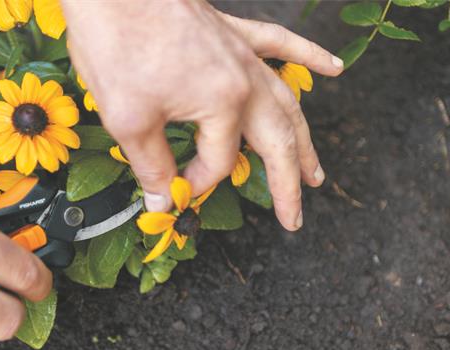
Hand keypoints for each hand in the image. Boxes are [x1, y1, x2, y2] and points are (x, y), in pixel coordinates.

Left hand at [62, 0, 342, 230]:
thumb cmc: (116, 43)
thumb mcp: (128, 119)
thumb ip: (152, 167)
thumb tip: (163, 201)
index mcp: (223, 103)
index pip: (217, 162)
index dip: (194, 184)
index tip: (171, 192)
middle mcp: (243, 79)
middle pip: (275, 141)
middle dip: (286, 184)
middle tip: (294, 217)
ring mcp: (241, 53)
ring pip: (286, 101)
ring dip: (303, 139)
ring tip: (315, 172)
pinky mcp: (231, 31)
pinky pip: (280, 43)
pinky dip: (308, 56)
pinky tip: (333, 68)